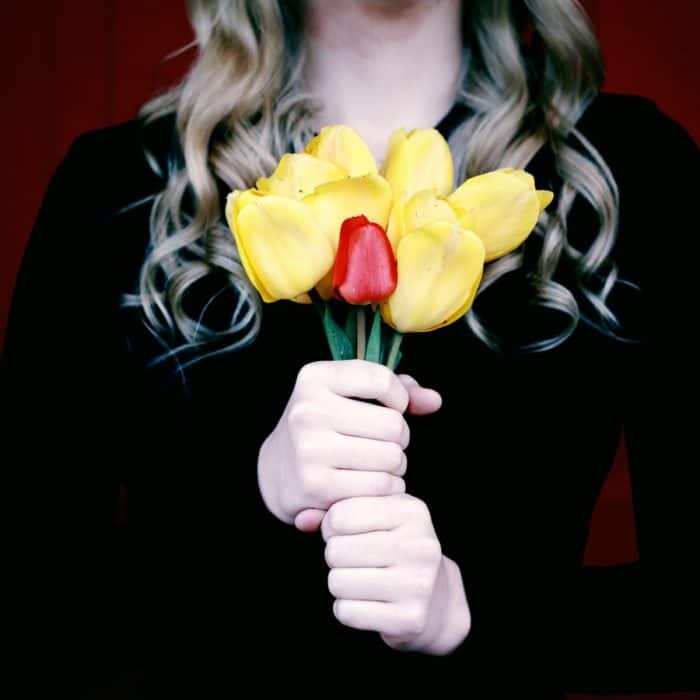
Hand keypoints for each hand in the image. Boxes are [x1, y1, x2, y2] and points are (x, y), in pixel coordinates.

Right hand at [257, 360, 441, 529]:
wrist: (274, 472)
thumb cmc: (324, 426)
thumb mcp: (350, 395)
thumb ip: (397, 390)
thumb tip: (434, 401)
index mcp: (315, 378)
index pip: (382, 380)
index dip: (399, 398)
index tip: (391, 408)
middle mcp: (308, 409)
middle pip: (394, 425)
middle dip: (399, 438)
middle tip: (382, 444)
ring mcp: (309, 447)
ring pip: (391, 458)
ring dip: (395, 465)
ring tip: (377, 463)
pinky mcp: (316, 484)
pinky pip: (380, 485)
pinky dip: (386, 488)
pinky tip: (371, 483)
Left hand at [322, 494, 470, 654]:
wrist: (438, 600)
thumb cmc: (396, 548)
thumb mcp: (377, 517)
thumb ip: (336, 511)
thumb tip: (301, 520)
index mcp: (412, 511)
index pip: (340, 514)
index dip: (332, 526)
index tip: (347, 533)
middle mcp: (419, 544)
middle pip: (335, 550)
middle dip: (336, 557)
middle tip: (355, 561)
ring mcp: (417, 583)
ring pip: (337, 581)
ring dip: (340, 583)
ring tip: (361, 580)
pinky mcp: (408, 618)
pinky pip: (347, 612)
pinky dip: (347, 609)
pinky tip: (367, 602)